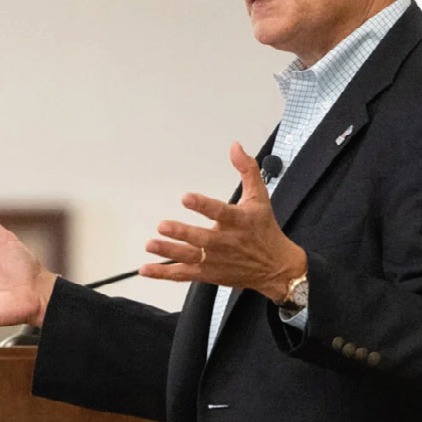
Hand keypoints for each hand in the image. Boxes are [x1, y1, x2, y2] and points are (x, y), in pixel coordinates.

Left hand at [142, 143, 307, 299]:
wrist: (275, 267)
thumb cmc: (263, 230)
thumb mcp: (260, 197)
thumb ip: (247, 170)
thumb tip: (235, 147)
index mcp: (238, 221)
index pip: (220, 211)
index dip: (203, 205)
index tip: (186, 198)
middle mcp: (225, 242)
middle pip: (201, 238)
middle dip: (181, 232)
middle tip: (162, 225)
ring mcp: (214, 259)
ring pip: (188, 256)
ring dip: (168, 251)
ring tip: (151, 244)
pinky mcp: (207, 273)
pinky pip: (182, 274)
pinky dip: (164, 273)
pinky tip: (146, 269)